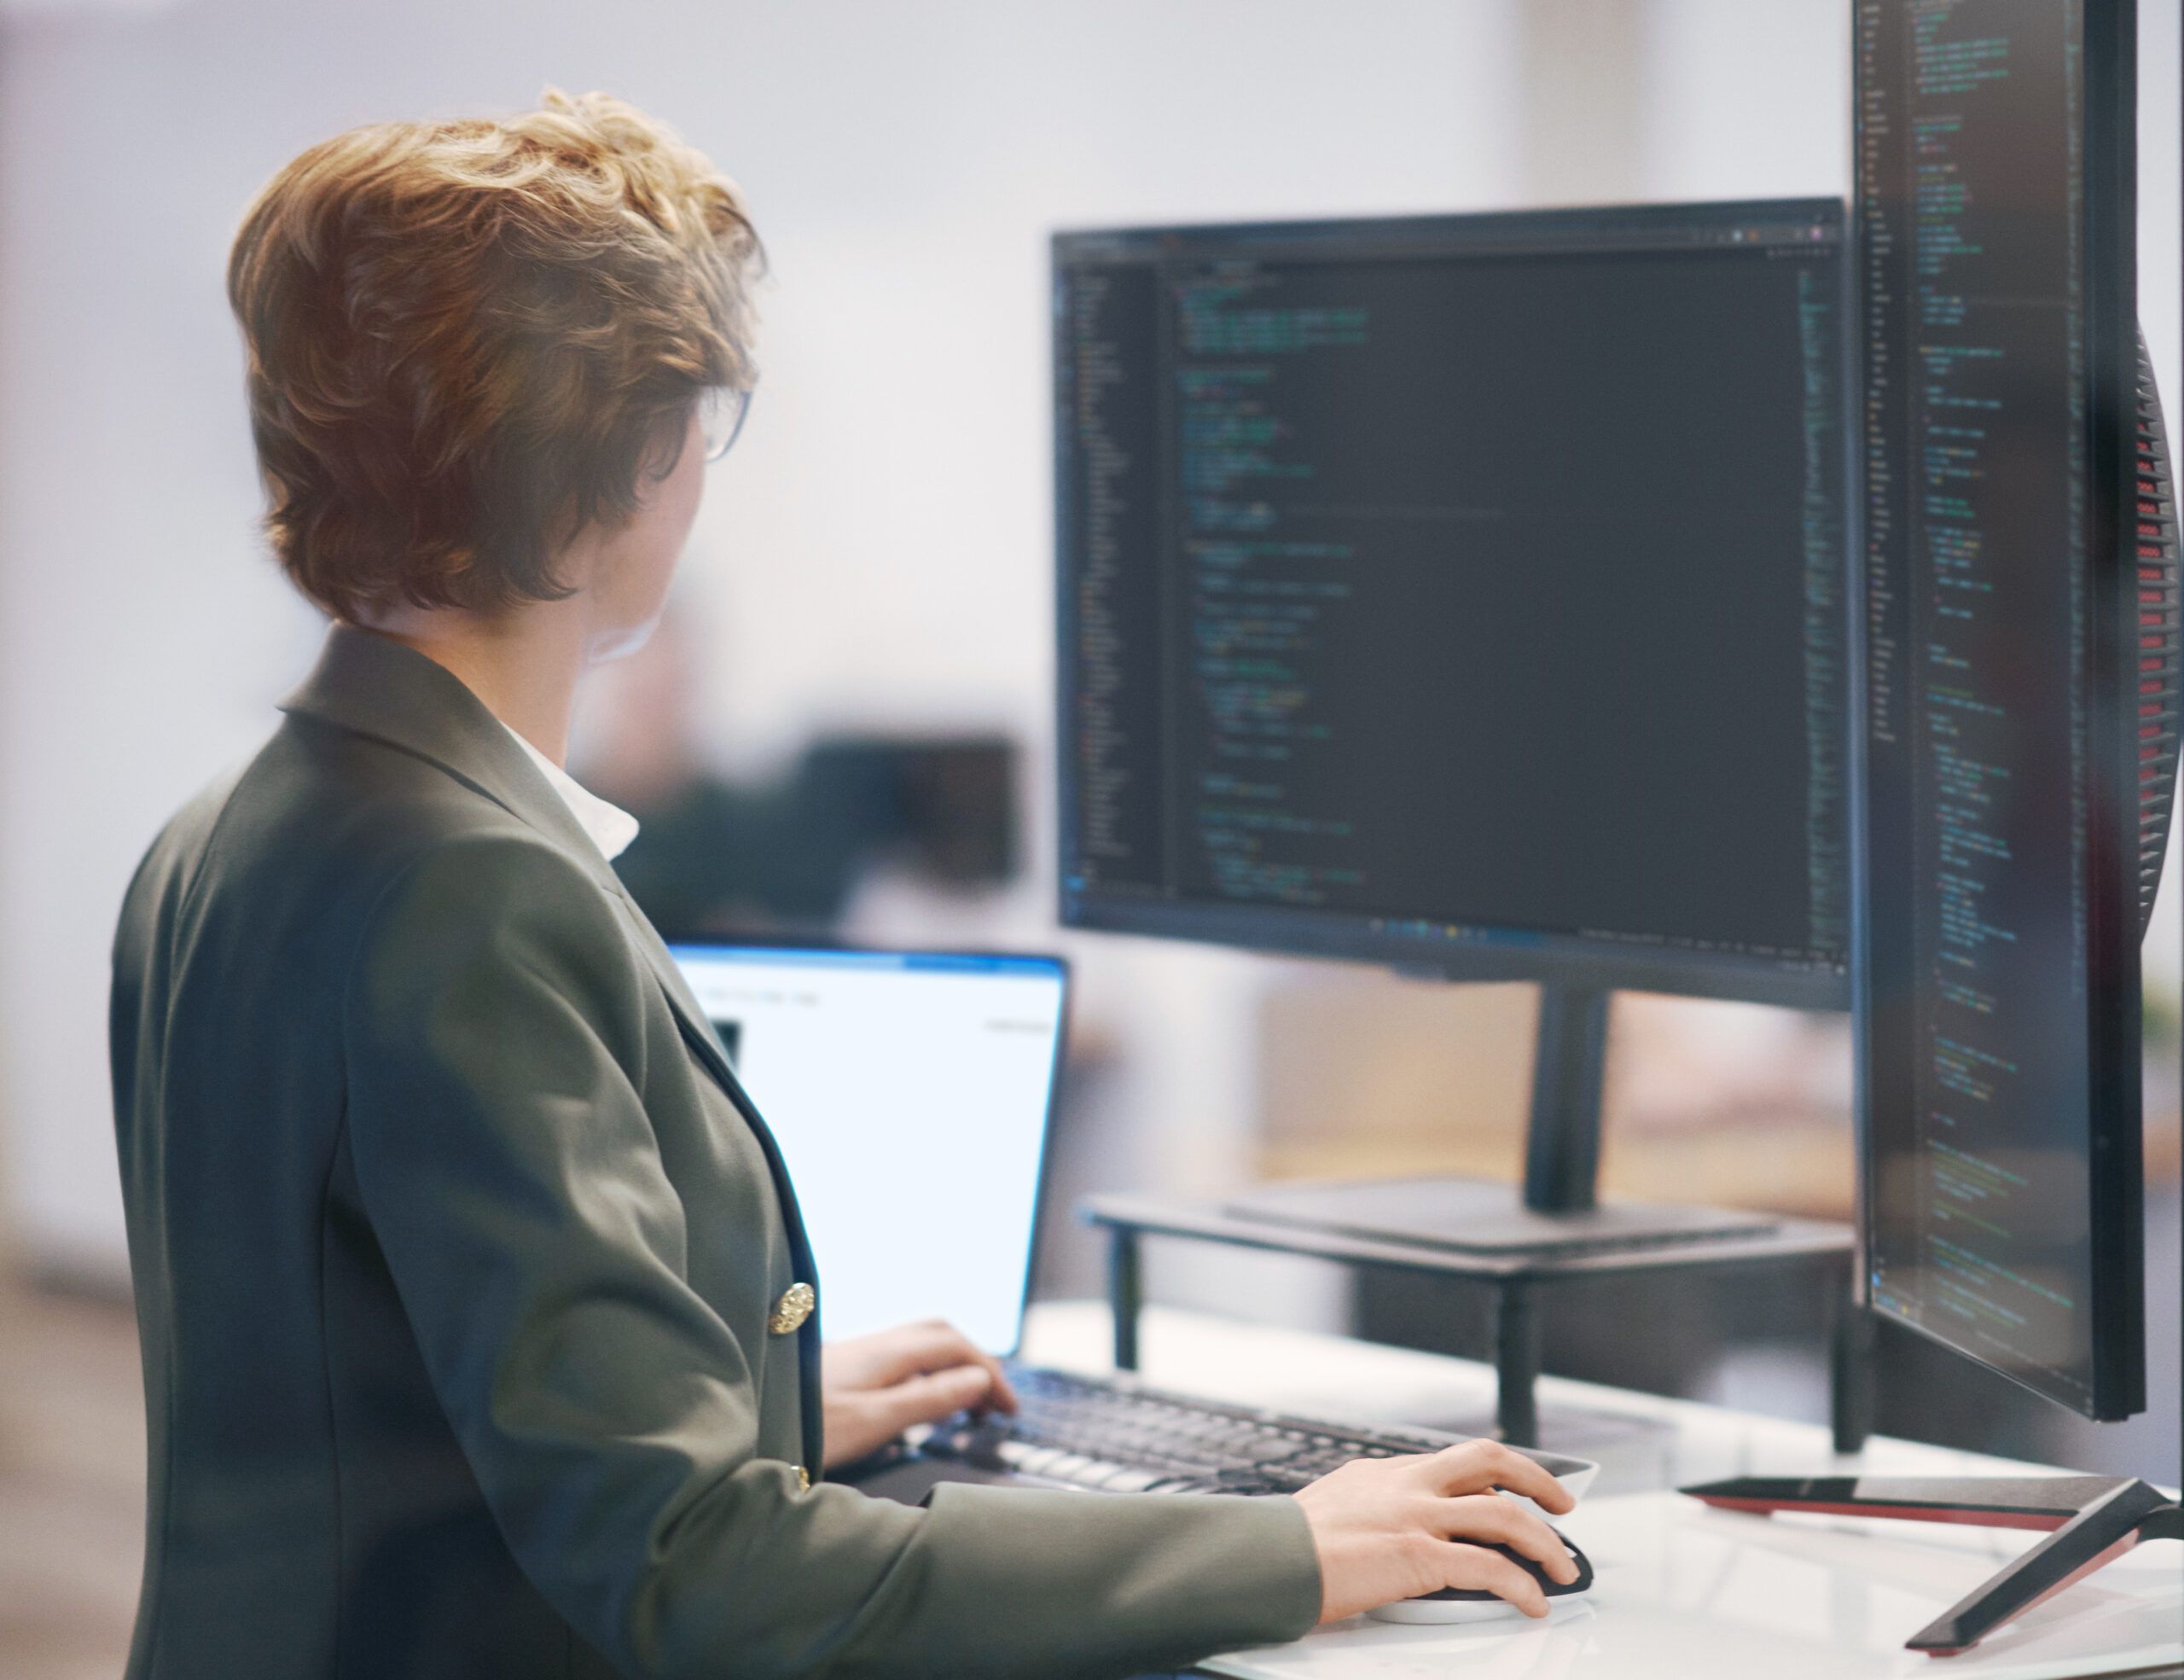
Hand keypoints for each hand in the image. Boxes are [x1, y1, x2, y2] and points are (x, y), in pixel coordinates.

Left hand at [820, 1318, 1018, 1469]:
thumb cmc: (802, 1429)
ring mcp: (857, 1353)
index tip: (1009, 1410)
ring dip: (953, 1367)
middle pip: (942, 1336)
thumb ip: (926, 1399)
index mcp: (888, 1353)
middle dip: (976, 1362)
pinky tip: (921, 1402)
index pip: (956, 1347)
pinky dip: (928, 1374)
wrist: (745, 1425)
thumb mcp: (873, 1421)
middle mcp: (875, 1345)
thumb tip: (976, 1380)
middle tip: (996, 1404)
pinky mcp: (842, 1367)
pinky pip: (901, 1358)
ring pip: (921, 1345)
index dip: (990, 1374)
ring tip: (968, 1405)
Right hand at [1293, 1439, 1579, 1622]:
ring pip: (1504, 1512)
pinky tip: (1532, 1602)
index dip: (1497, 1477)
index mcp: (1387, 1472)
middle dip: (1537, 1479)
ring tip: (1562, 1567)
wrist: (1265, 1558)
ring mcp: (1415, 1516)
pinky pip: (1489, 1567)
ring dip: (1544, 1541)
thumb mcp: (1333, 1508)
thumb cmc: (1287, 1545)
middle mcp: (1407, 1484)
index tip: (1516, 1489)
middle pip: (1490, 1460)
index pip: (1457, 1462)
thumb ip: (1369, 1510)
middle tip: (1564, 1503)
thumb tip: (1384, 1533)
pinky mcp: (1418, 1556)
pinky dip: (1521, 1585)